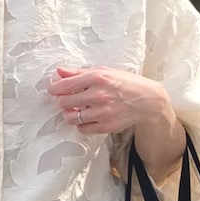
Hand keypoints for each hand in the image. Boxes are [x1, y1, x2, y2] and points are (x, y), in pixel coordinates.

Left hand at [48, 65, 170, 134]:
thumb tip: (60, 71)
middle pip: (65, 102)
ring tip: (76, 109)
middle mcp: (98, 95)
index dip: (55, 88)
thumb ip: (80, 73)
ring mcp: (102, 112)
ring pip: (72, 117)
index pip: (66, 85)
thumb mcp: (104, 71)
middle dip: (62, 101)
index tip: (53, 90)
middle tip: (66, 100)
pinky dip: (80, 124)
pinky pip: (82, 128)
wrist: (146, 100)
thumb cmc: (125, 83)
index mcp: (97, 78)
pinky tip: (86, 118)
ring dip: (70, 114)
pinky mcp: (105, 126)